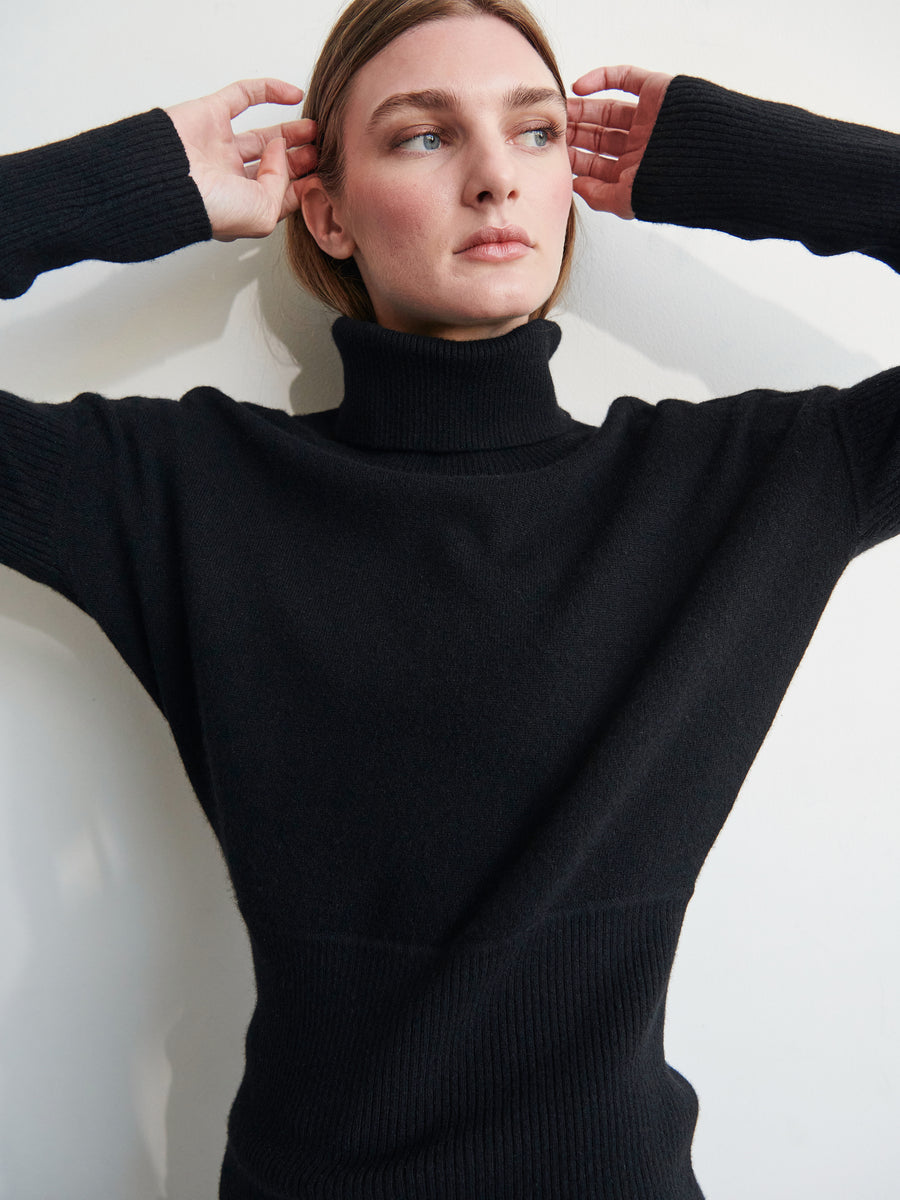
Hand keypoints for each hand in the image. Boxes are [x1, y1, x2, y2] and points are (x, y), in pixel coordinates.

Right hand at [165, 79, 317, 241]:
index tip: (325, 176)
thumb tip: (284, 153)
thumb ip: (282, 185)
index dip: (304, 184)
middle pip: (273, 166)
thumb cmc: (210, 208)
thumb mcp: (263, 212)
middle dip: (300, 158)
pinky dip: (269, 91)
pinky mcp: (210, 114)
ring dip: (290, 131)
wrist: (168, 181)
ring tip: (315, 129)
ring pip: (262, 135)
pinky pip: (243, 96)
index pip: (279, 195)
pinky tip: (293, 94)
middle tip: (322, 151)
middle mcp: (229, 178)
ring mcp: (219, 146)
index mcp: (240, 206)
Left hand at [567, 65, 672, 218]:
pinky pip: (624, 79)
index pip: (598, 164)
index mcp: (636, 172)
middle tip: (552, 128)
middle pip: (599, 136)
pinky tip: (580, 87)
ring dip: (582, 108)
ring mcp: (649, 118)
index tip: (553, 153)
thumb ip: (599, 196)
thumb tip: (574, 186)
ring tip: (560, 108)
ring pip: (607, 109)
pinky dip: (601, 79)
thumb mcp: (628, 201)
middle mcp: (641, 146)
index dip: (575, 158)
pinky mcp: (657, 91)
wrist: (713, 158)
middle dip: (576, 133)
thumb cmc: (674, 185)